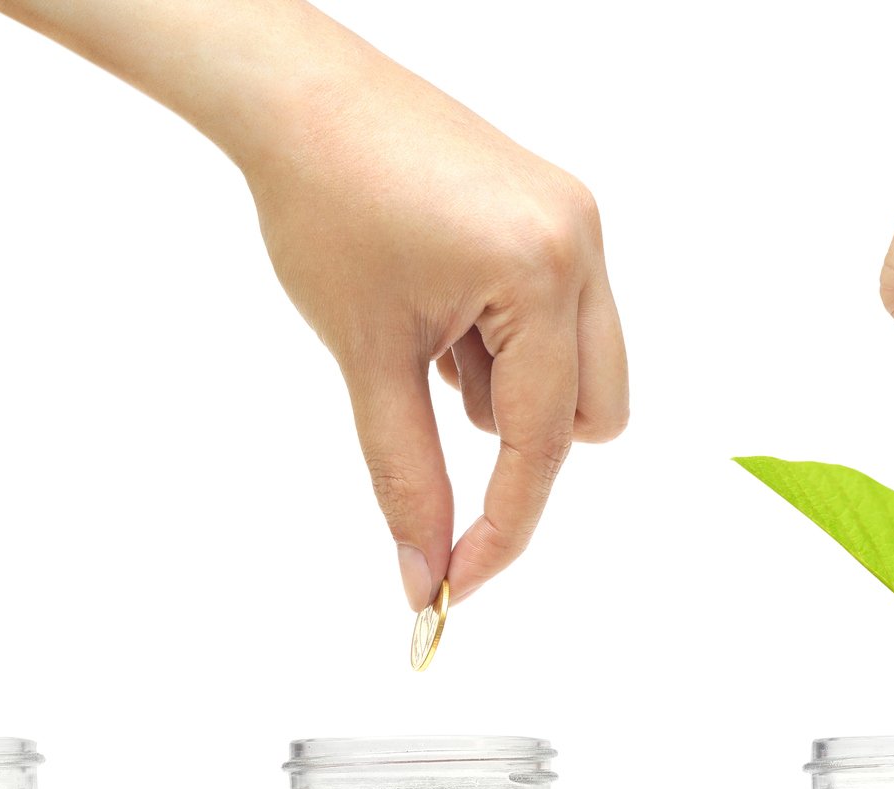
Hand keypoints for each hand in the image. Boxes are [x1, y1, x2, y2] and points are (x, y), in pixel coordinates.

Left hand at [0, 0, 628, 610]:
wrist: (299, 102)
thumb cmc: (324, 203)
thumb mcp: (369, 357)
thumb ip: (406, 474)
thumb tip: (424, 570)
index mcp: (539, 272)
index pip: (541, 442)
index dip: (503, 527)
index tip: (461, 582)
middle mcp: (578, 244)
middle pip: (593, 417)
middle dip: (522, 453)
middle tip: (436, 456)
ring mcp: (575, 223)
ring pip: (582, 371)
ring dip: (509, 394)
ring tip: (421, 344)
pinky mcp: (555, 212)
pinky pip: (559, 318)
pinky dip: (504, 348)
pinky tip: (437, 312)